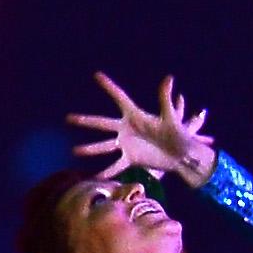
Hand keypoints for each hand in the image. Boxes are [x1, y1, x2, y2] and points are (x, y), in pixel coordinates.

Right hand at [70, 73, 214, 186]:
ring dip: (90, 149)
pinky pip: (116, 166)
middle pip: (103, 123)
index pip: (119, 98)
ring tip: (75, 151)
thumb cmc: (179, 135)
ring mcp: (127, 144)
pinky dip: (107, 172)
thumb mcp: (172, 117)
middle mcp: (127, 129)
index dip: (109, 86)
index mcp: (136, 115)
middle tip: (68, 119)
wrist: (184, 156)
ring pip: (104, 146)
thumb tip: (169, 78)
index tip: (97, 75)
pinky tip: (95, 177)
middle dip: (85, 121)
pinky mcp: (131, 159)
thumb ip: (166, 99)